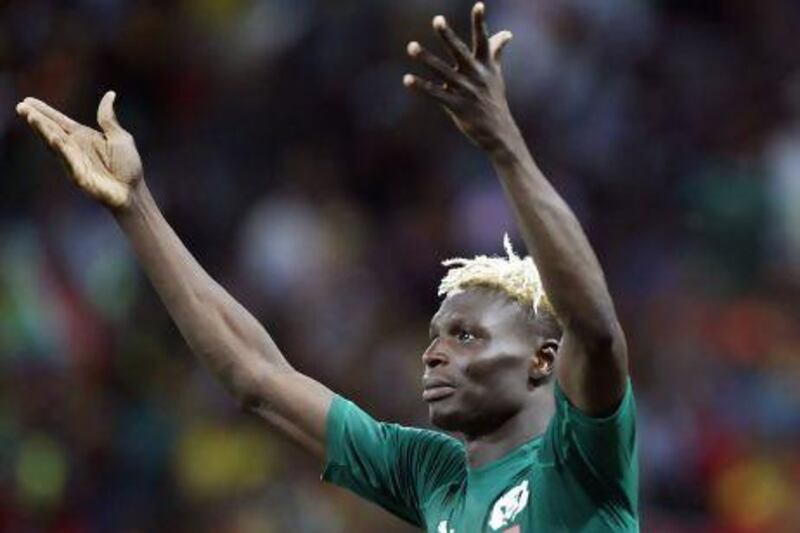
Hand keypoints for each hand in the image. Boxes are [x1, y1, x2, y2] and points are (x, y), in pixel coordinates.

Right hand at [16, 91, 142, 209]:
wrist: (133, 191)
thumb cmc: (127, 166)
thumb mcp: (119, 137)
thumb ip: (108, 118)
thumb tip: (110, 94)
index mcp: (84, 137)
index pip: (60, 121)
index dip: (45, 111)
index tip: (28, 100)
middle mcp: (75, 148)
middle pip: (52, 130)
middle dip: (37, 119)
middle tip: (21, 107)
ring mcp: (75, 162)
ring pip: (56, 144)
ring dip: (43, 131)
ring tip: (32, 117)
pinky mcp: (79, 176)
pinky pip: (69, 161)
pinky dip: (62, 150)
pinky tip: (53, 138)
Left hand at [403, 2, 516, 151]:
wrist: (498, 131)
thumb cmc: (494, 99)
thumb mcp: (496, 75)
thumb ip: (496, 52)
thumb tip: (507, 33)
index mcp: (486, 65)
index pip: (483, 40)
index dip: (480, 23)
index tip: (479, 5)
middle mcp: (476, 75)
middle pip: (460, 51)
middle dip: (448, 36)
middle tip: (437, 19)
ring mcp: (466, 90)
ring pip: (443, 71)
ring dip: (426, 58)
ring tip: (411, 46)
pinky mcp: (456, 106)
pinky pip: (435, 93)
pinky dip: (421, 86)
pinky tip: (407, 79)